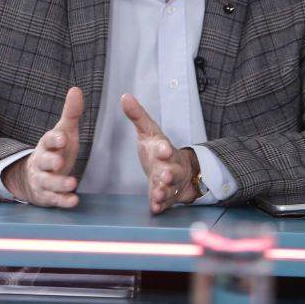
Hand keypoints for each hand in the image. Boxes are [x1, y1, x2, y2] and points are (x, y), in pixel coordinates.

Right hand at [2, 86, 82, 207]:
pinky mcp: (47, 196)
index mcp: (47, 145)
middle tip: (60, 162)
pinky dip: (63, 201)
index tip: (62, 138)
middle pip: (43, 161)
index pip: (48, 140)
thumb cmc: (55, 151)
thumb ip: (71, 113)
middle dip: (51, 162)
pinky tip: (74, 201)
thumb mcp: (64, 132)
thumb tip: (76, 89)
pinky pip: (54, 199)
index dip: (54, 139)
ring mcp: (43, 180)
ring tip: (72, 183)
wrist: (34, 177)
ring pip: (48, 182)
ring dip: (59, 183)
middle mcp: (42, 162)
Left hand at [120, 93, 200, 213]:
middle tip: (164, 176)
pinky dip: (160, 206)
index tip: (163, 150)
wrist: (180, 171)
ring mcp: (170, 184)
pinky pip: (164, 203)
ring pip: (169, 188)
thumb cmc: (160, 150)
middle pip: (171, 170)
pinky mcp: (166, 198)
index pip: (166, 148)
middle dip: (168, 174)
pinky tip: (155, 208)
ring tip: (158, 193)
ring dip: (164, 191)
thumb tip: (124, 96)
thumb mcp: (149, 131)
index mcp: (165, 150)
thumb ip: (137, 116)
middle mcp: (170, 167)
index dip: (165, 149)